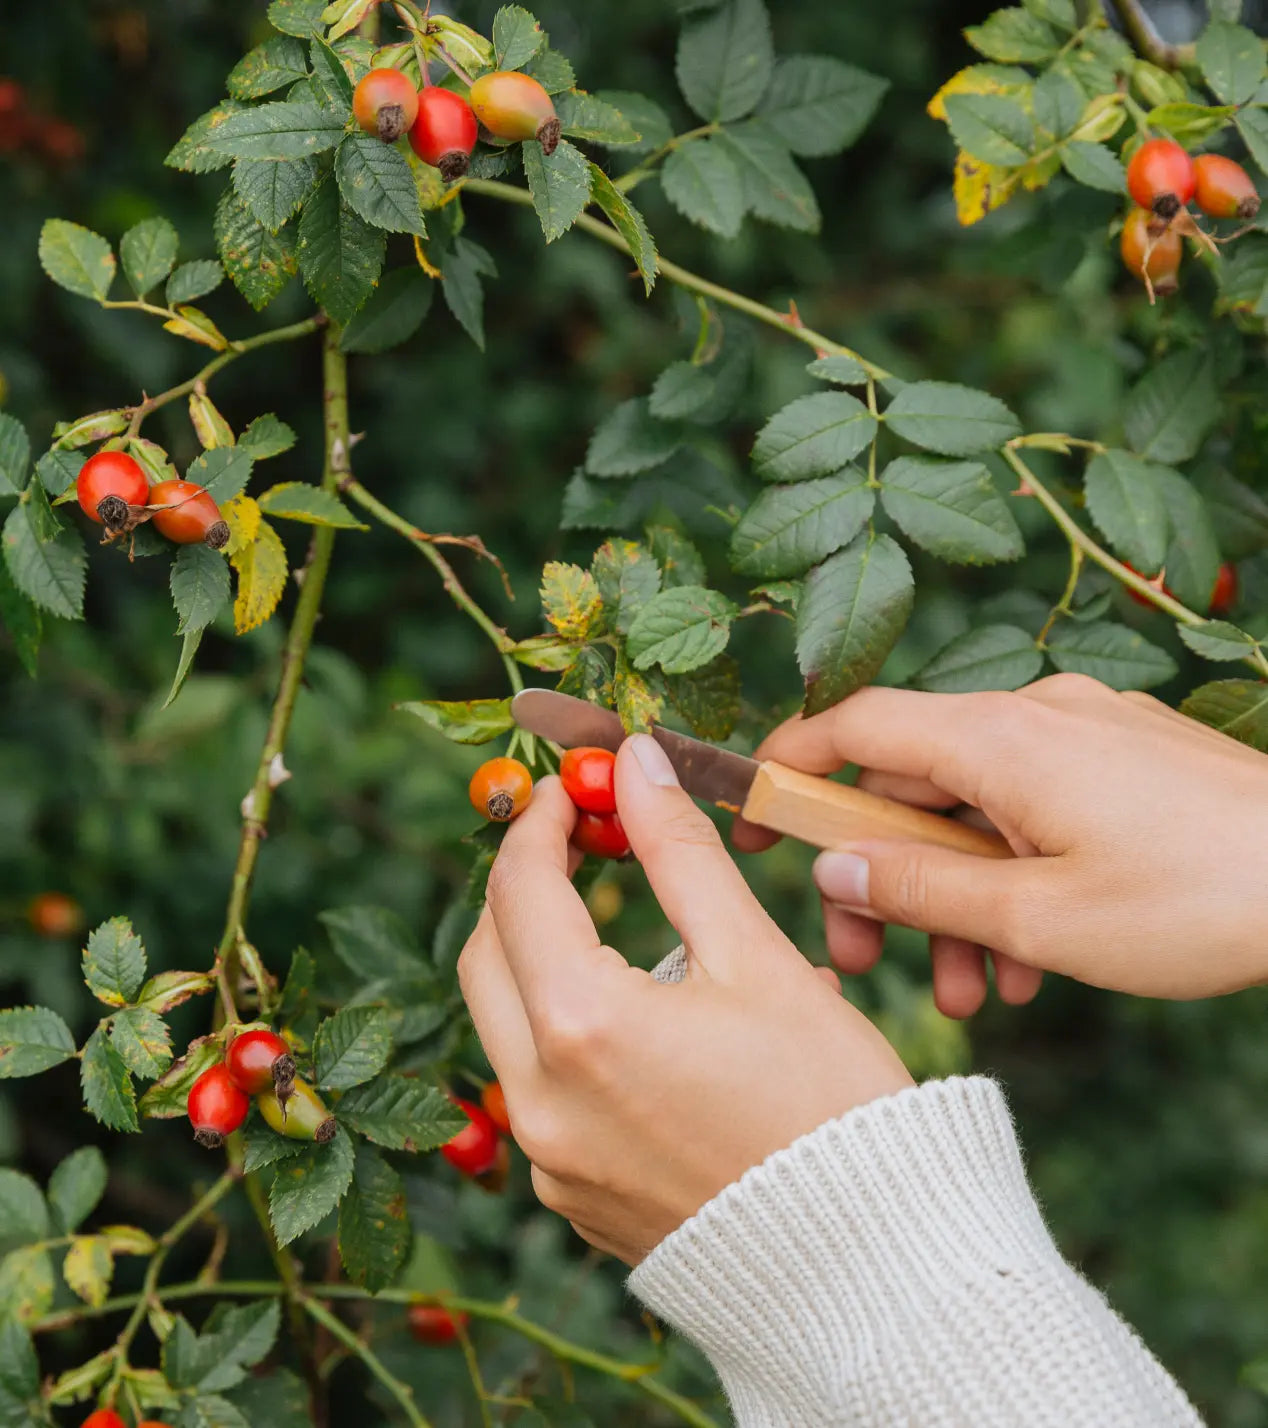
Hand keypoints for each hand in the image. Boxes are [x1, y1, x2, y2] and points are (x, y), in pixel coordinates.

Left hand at [458, 737, 911, 1264]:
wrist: (869, 1265)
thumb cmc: (830, 1103)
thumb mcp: (757, 958)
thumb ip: (680, 853)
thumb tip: (635, 764)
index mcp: (581, 1027)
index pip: (521, 889)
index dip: (543, 822)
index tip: (574, 787)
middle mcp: (541, 1100)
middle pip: (488, 956)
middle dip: (524, 889)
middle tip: (581, 846)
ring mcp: (549, 1158)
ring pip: (506, 1025)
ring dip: (541, 961)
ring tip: (622, 931)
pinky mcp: (570, 1195)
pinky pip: (540, 1091)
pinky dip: (567, 1035)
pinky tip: (641, 1023)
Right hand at [735, 673, 1267, 1009]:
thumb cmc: (1199, 901)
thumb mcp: (1037, 918)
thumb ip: (918, 887)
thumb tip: (831, 865)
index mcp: (1000, 739)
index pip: (854, 725)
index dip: (787, 769)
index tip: (752, 823)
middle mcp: (1035, 717)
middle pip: (911, 783)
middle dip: (881, 876)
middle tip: (864, 959)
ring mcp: (1085, 736)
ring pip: (976, 811)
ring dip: (954, 897)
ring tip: (974, 991)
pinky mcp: (1123, 763)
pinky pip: (1035, 811)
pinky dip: (1013, 877)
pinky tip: (1033, 959)